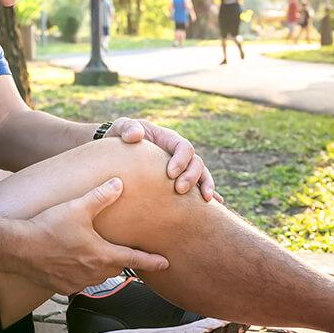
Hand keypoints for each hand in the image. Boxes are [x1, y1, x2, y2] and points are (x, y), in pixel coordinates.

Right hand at [19, 178, 168, 293]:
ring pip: (98, 276)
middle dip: (122, 259)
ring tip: (98, 253)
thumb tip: (119, 183)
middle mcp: (92, 273)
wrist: (18, 248)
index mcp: (101, 254)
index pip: (134, 260)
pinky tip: (74, 262)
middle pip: (116, 268)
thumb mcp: (77, 207)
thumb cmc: (48, 227)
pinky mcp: (62, 287)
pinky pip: (80, 282)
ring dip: (101, 266)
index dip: (151, 261)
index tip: (165, 264)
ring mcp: (77, 283)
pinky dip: (82, 273)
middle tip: (126, 251)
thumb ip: (101, 196)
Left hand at [106, 117, 222, 202]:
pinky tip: (216, 205)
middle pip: (196, 162)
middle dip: (192, 177)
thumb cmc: (121, 138)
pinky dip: (207, 194)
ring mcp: (182, 167)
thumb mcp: (121, 128)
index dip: (181, 160)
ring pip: (201, 175)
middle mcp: (179, 154)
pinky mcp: (178, 180)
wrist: (117, 152)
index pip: (183, 147)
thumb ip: (127, 127)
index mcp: (168, 139)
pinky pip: (197, 187)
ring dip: (205, 186)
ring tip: (205, 200)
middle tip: (180, 190)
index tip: (170, 174)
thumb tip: (135, 135)